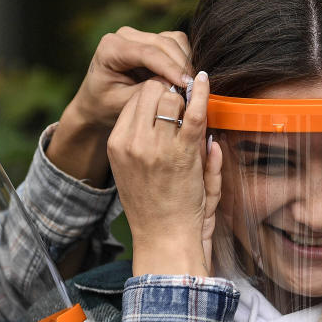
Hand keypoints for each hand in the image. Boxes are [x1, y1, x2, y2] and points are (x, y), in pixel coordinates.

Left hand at [65, 27, 192, 131]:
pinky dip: (184, 61)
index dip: (170, 68)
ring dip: (185, 63)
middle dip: (182, 65)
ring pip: (174, 40)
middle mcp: (125, 36)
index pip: (147, 53)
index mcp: (111, 48)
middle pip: (164, 43)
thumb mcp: (122, 104)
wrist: (96, 102)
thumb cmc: (105, 106)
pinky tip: (184, 81)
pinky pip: (176, 45)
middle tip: (194, 90)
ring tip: (189, 88)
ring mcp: (139, 35)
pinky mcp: (151, 40)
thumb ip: (147, 93)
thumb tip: (174, 85)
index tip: (187, 85)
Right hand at [107, 71, 218, 277]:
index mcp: (117, 144)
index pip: (134, 100)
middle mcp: (132, 142)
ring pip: (170, 98)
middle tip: (181, 98)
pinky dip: (201, 93)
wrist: (164, 241)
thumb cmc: (154, 211)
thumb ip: (149, 141)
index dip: (153, 93)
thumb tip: (163, 115)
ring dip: (184, 97)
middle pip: (150, 92)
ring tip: (192, 102)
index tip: (167, 97)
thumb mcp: (134, 172)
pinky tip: (204, 80)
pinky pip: (193, 112)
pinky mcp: (183, 154)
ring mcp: (157, 147)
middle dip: (167, 90)